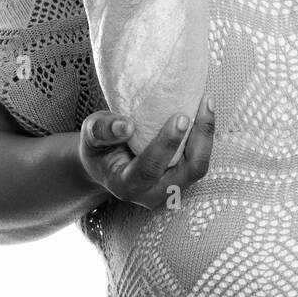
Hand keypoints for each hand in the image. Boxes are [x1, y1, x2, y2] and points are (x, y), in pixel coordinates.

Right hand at [78, 96, 213, 209]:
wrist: (105, 166)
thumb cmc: (99, 148)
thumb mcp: (90, 137)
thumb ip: (102, 130)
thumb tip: (126, 126)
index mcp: (126, 186)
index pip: (150, 169)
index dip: (167, 145)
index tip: (180, 117)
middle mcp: (152, 194)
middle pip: (188, 171)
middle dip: (200, 137)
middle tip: (204, 104)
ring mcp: (170, 189)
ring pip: (199, 166)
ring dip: (207, 134)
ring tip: (207, 102)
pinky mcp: (182, 179)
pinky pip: (199, 159)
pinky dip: (204, 136)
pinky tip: (204, 110)